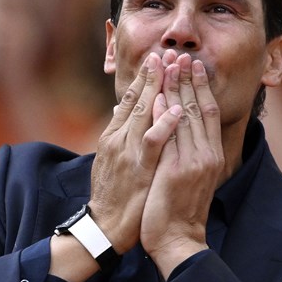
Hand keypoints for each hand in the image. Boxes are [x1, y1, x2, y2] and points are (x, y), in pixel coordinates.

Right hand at [89, 51, 180, 252]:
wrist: (105, 229)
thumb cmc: (112, 197)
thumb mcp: (111, 161)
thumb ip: (118, 135)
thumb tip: (122, 111)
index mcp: (113, 137)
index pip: (130, 100)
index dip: (143, 78)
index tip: (156, 58)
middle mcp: (118, 140)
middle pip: (137, 100)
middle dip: (153, 75)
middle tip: (167, 52)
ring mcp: (127, 154)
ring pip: (144, 114)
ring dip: (160, 89)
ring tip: (174, 67)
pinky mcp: (139, 170)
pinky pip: (152, 142)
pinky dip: (163, 124)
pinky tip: (175, 108)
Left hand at [141, 54, 223, 276]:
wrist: (178, 241)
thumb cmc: (180, 211)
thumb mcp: (190, 177)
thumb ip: (188, 152)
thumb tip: (180, 130)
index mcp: (211, 156)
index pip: (207, 112)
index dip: (200, 86)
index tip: (192, 64)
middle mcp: (206, 156)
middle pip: (198, 108)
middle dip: (189, 79)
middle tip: (181, 54)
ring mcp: (192, 164)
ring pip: (185, 118)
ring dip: (176, 89)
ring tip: (169, 65)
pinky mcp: (176, 173)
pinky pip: (169, 139)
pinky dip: (163, 117)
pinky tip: (157, 98)